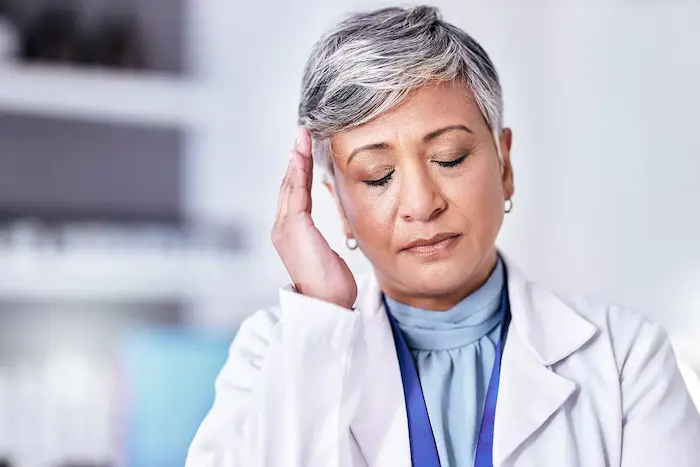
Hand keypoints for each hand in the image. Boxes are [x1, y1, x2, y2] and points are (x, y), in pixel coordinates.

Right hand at [271, 128, 357, 308]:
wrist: (327, 305)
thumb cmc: (331, 286)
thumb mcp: (328, 255)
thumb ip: (323, 239)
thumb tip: (330, 231)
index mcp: (290, 234)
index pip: (294, 195)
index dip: (298, 171)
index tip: (304, 150)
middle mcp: (282, 228)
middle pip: (288, 185)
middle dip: (295, 158)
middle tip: (301, 134)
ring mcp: (285, 228)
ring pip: (290, 184)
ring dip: (296, 158)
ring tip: (302, 136)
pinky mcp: (294, 227)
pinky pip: (296, 192)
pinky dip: (298, 170)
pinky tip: (302, 154)